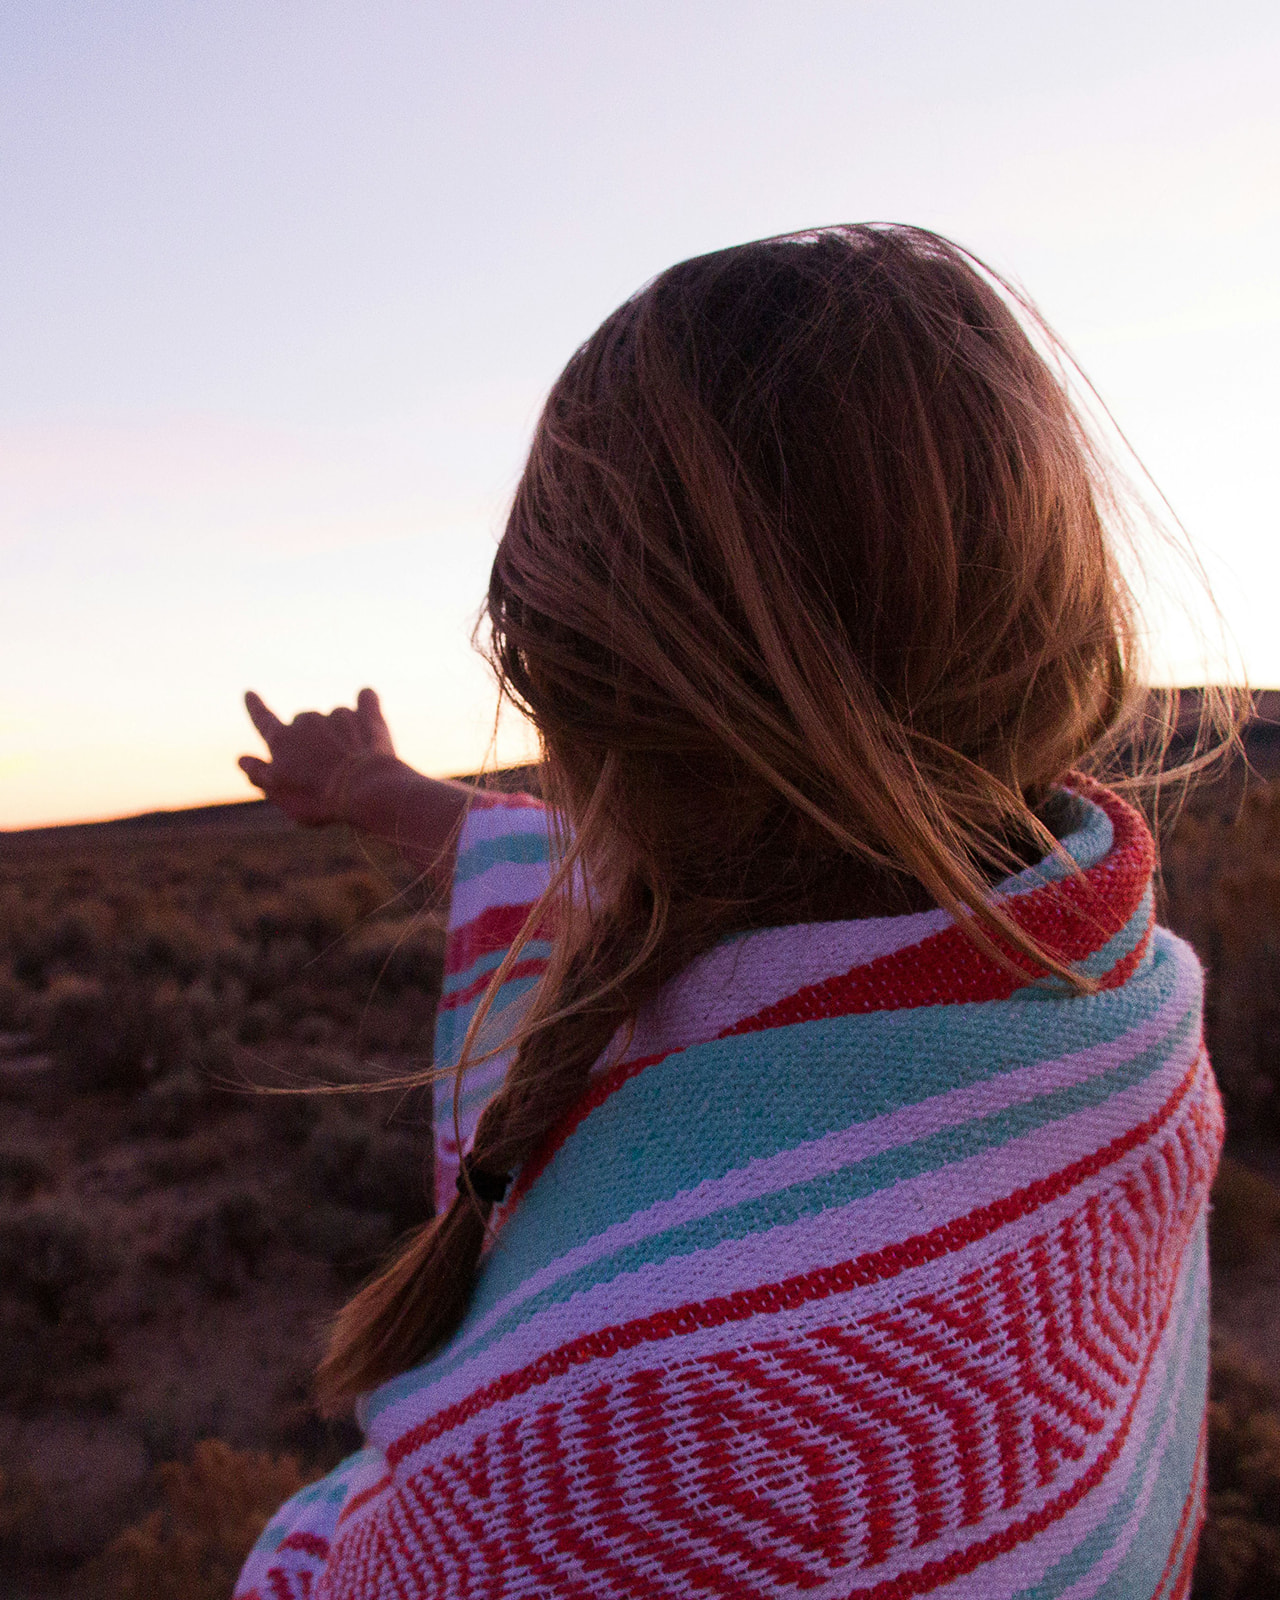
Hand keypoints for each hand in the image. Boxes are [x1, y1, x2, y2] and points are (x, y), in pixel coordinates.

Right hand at [239, 687, 401, 827]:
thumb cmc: (318, 799)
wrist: (364, 791)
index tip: (249, 693)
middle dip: (312, 741)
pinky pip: (367, 699)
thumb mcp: (281, 795)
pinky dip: (367, 705)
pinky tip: (370, 711)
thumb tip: (241, 759)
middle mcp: (306, 720)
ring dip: (340, 734)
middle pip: (304, 723)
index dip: (255, 707)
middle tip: (325, 770)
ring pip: (335, 718)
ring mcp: (337, 715)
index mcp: (282, 739)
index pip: (262, 719)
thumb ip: (259, 775)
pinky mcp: (367, 715)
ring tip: (352, 763)